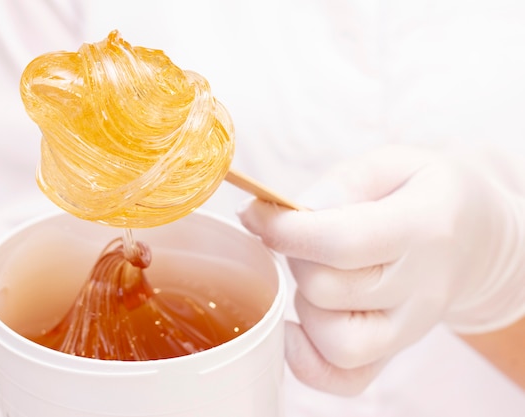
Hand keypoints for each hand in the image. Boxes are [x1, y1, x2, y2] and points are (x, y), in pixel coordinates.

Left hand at [237, 145, 524, 394]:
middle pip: (328, 290)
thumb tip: (291, 212)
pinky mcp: (394, 352)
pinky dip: (308, 359)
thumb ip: (342, 184)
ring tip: (318, 273)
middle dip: (296, 257)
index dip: (286, 230)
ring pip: (334, 341)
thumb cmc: (425, 194)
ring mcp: (410, 328)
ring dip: (306, 305)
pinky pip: (343, 379)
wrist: (475, 237)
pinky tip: (299, 325)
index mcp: (423, 227)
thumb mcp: (393, 164)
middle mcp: (420, 287)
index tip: (255, 213)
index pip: (344, 242)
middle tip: (304, 234)